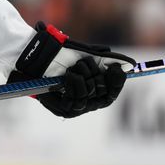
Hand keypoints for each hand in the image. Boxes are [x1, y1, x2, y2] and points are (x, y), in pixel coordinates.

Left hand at [9, 22, 134, 117]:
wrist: (35, 56)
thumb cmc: (59, 55)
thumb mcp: (85, 54)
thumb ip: (106, 59)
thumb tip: (128, 64)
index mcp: (92, 90)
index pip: (111, 93)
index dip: (117, 83)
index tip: (118, 69)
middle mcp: (85, 102)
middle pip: (103, 95)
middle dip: (96, 75)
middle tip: (85, 63)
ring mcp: (74, 108)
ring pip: (90, 96)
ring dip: (83, 77)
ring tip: (73, 67)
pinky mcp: (62, 109)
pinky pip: (76, 99)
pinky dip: (74, 84)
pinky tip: (68, 75)